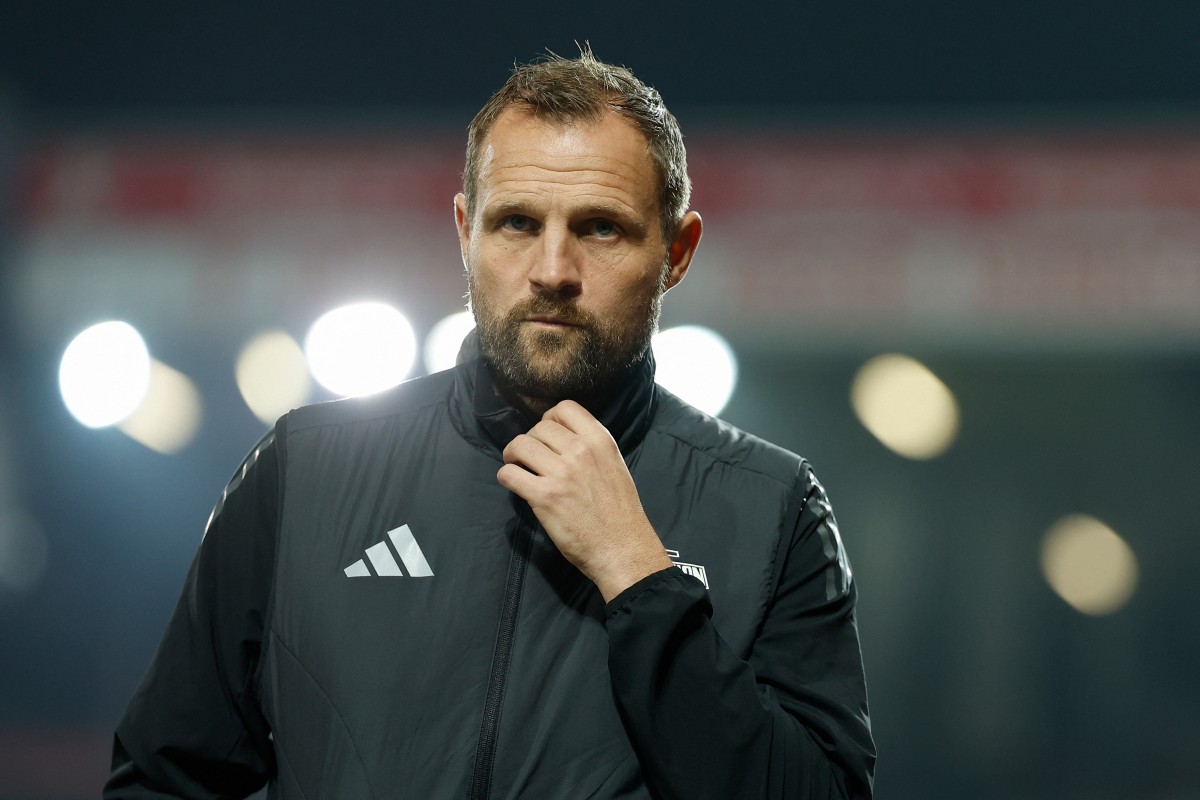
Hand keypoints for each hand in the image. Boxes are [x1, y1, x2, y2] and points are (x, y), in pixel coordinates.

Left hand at [497, 400, 672, 601]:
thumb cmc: (620, 512)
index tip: (546, 435)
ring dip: (512, 455)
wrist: (622, 548)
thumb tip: (561, 439)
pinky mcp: (544, 496)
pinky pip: (510, 474)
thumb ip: (591, 448)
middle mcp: (580, 451)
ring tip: (517, 465)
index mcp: (600, 441)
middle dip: (530, 439)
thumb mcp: (614, 466)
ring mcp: (561, 473)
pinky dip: (507, 477)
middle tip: (530, 456)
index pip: (564, 408)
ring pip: (520, 445)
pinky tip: (514, 484)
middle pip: (539, 427)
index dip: (549, 419)